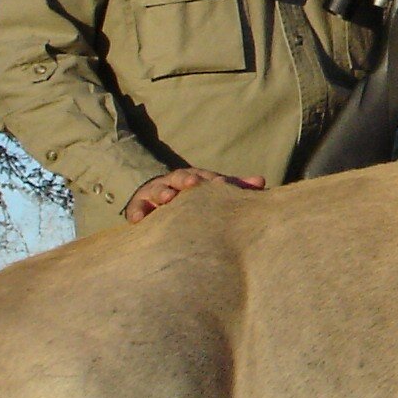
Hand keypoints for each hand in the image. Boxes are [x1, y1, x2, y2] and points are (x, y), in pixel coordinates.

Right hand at [123, 167, 265, 223]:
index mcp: (198, 177)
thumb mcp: (212, 190)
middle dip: (188, 180)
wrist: (160, 194)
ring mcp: (157, 192)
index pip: (208, 178)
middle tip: (194, 183)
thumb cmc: (194, 196)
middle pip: (182, 178)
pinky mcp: (140, 205)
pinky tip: (139, 219)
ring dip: (163, 193)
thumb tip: (261, 182)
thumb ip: (234, 187)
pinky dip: (137, 212)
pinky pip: (137, 208)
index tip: (222, 184)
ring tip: (167, 198)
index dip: (215, 181)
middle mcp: (177, 181)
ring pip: (159, 190)